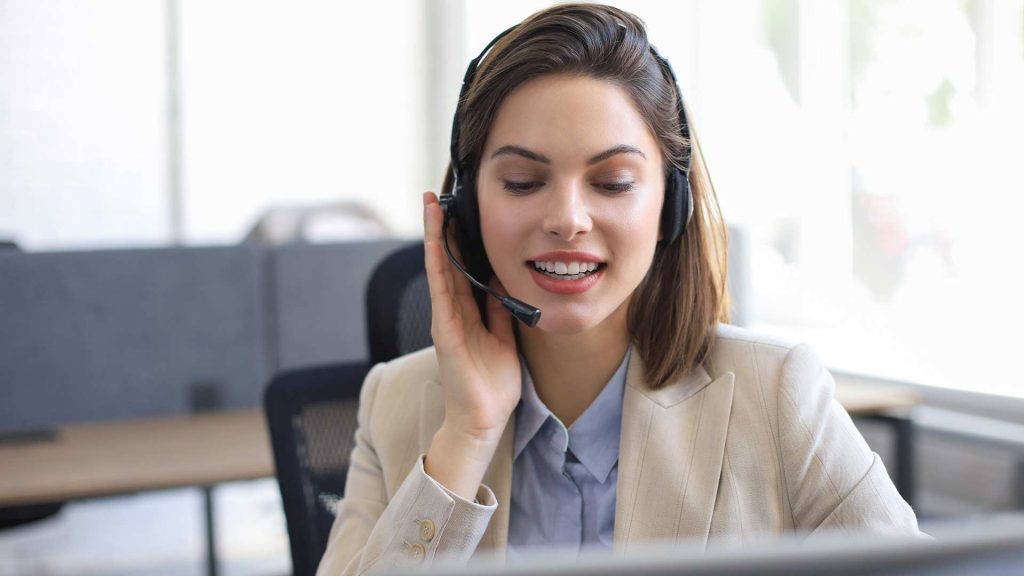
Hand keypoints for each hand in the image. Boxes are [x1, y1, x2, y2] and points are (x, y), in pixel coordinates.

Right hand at [421, 191, 520, 497]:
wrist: (483, 419)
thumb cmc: (492, 383)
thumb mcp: (505, 336)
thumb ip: (502, 308)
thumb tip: (508, 279)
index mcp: (468, 312)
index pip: (462, 268)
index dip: (460, 240)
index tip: (461, 212)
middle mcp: (452, 311)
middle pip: (447, 261)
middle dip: (443, 229)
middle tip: (438, 196)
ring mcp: (446, 319)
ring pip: (439, 268)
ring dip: (436, 237)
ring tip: (431, 206)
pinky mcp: (445, 329)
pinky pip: (441, 289)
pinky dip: (438, 263)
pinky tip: (436, 242)